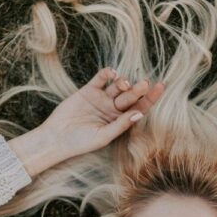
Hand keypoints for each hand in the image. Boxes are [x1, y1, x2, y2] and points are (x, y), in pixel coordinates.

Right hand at [38, 67, 164, 159]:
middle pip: (130, 96)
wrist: (57, 138)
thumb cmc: (81, 142)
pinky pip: (100, 79)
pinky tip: (112, 74)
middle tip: (144, 84)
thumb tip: (139, 113)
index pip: (140, 107)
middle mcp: (113, 108)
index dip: (150, 98)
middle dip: (138, 90)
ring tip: (124, 84)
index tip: (160, 87)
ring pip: (117, 86)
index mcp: (120, 120)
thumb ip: (121, 124)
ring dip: (123, 82)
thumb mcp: (104, 136)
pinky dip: (107, 74)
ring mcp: (101, 98)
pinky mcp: (88, 90)